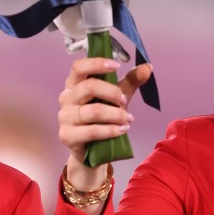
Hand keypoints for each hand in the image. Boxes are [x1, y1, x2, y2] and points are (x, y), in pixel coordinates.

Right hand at [58, 57, 150, 189]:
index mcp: (74, 84)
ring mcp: (65, 117)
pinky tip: (122, 130)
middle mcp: (66, 98)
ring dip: (116, 114)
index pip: (79, 67)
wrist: (92, 150)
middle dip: (112, 92)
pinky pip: (92, 131)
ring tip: (128, 119)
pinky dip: (111, 130)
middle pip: (89, 87)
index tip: (117, 66)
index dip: (97, 64)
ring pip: (94, 111)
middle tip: (124, 101)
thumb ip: (130, 82)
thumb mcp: (117, 98)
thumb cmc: (102, 119)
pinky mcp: (67, 136)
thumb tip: (148, 67)